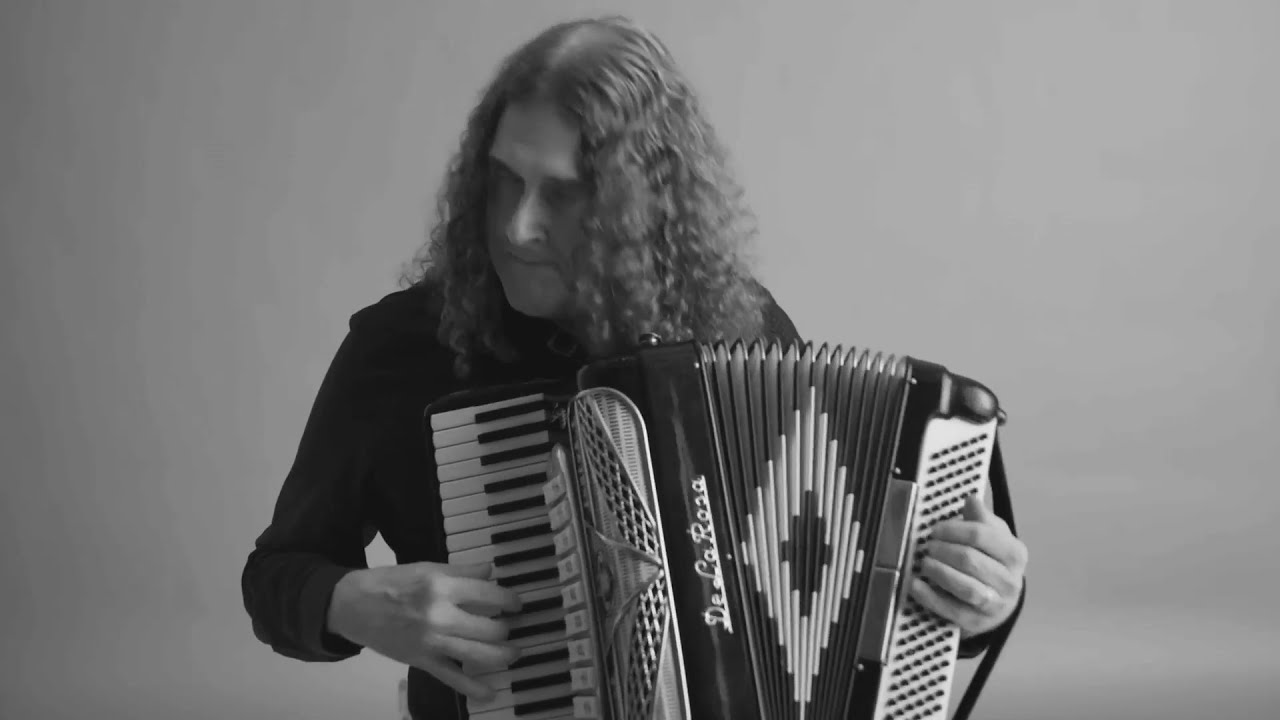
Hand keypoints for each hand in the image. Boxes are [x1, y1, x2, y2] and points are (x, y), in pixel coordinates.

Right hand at [327, 561, 522, 700]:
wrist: (353, 606)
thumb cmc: (390, 583)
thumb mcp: (426, 567)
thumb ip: (461, 571)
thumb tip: (490, 571)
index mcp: (442, 586)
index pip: (490, 594)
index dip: (510, 600)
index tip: (516, 604)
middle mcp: (440, 614)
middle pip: (491, 628)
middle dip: (506, 629)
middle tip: (509, 628)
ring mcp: (432, 641)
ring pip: (479, 654)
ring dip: (503, 656)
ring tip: (513, 653)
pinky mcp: (422, 661)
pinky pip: (453, 678)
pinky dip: (473, 689)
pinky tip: (490, 692)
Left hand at [910, 492, 1027, 637]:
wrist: (1000, 602)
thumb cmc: (993, 563)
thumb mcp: (994, 537)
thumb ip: (982, 519)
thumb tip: (972, 500)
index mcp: (1015, 554)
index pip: (982, 535)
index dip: (953, 530)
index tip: (936, 529)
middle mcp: (1010, 581)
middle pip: (971, 560)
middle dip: (943, 550)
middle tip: (928, 545)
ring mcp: (995, 604)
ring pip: (965, 587)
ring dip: (939, 572)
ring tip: (924, 562)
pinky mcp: (976, 622)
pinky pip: (951, 610)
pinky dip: (930, 597)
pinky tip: (916, 585)